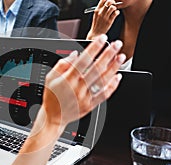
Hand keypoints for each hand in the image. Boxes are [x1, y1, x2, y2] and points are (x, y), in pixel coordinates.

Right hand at [10, 35, 125, 164]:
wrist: (53, 118)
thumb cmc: (51, 97)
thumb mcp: (50, 78)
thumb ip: (62, 65)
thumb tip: (75, 55)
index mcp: (67, 79)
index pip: (83, 60)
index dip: (94, 48)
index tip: (102, 39)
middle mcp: (78, 88)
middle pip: (96, 68)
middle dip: (108, 55)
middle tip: (117, 44)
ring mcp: (85, 97)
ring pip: (102, 81)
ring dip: (113, 68)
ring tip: (120, 57)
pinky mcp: (90, 105)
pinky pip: (104, 95)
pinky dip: (112, 85)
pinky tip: (118, 76)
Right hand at [87, 0, 119, 39]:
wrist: (96, 33)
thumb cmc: (96, 24)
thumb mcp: (96, 15)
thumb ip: (100, 9)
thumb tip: (106, 3)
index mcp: (96, 10)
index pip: (103, 0)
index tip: (109, 2)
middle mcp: (100, 13)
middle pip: (109, 2)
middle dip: (113, 2)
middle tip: (113, 5)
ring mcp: (105, 17)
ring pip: (113, 7)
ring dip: (115, 8)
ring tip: (114, 10)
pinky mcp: (109, 21)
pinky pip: (116, 13)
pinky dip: (117, 12)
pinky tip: (116, 14)